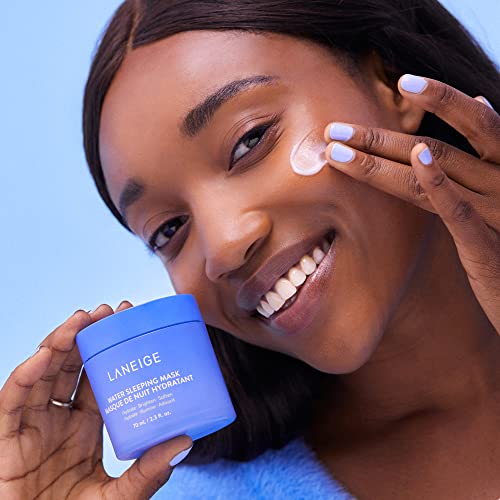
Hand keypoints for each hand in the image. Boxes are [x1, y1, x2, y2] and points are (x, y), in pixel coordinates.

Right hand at [0, 302, 192, 499]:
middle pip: (71, 367)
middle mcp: (60, 420)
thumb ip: (149, 473)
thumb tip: (187, 440)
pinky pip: (12, 401)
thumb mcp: (121, 497)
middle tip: (108, 311)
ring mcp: (33, 427)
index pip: (99, 377)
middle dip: (87, 335)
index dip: (111, 349)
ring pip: (43, 374)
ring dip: (59, 343)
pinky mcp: (7, 441)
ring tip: (81, 319)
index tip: (129, 321)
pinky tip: (46, 355)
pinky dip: (26, 375)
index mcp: (87, 426)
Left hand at [324, 75, 499, 332]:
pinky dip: (437, 182)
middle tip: (333, 129)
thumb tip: (481, 99)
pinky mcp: (484, 243)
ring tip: (336, 151)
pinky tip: (416, 160)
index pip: (471, 122)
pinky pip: (457, 210)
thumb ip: (485, 151)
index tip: (401, 81)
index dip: (440, 98)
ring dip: (379, 159)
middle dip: (379, 137)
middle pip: (436, 147)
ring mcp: (496, 208)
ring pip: (436, 171)